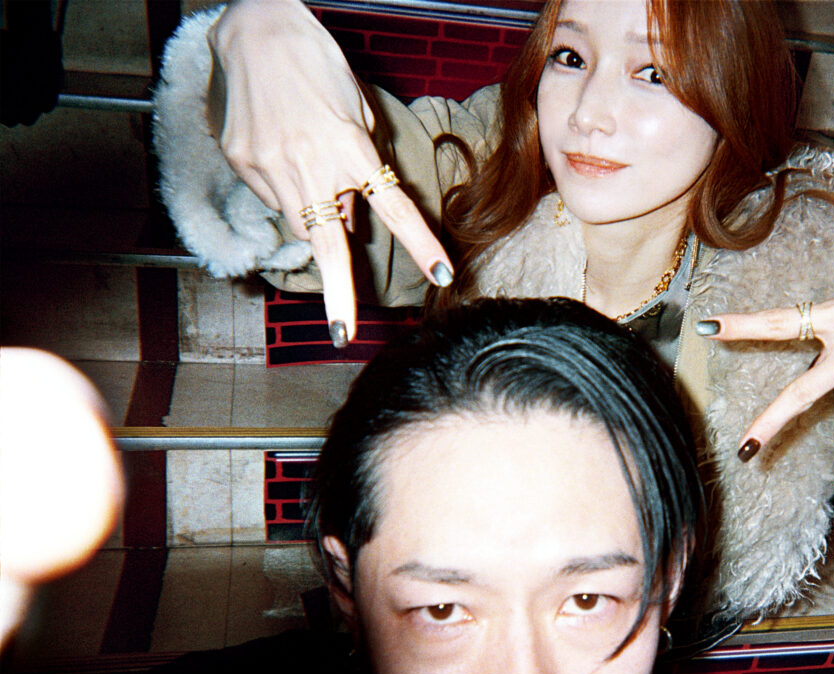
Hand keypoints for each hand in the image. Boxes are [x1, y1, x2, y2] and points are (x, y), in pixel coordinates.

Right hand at [207, 0, 452, 342]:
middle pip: (328, 241)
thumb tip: (350, 220)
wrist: (254, 30)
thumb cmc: (317, 63)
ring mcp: (270, 168)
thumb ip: (360, 168)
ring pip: (300, 216)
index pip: (394, 207)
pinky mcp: (242, 164)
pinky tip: (282, 151)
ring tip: (307, 155)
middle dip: (337, 294)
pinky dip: (285, 188)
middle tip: (342, 333)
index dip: (420, 243)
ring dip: (313, 210)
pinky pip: (272, 195)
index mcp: (351, 149)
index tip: (441, 274)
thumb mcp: (357, 111)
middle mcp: (310, 165)